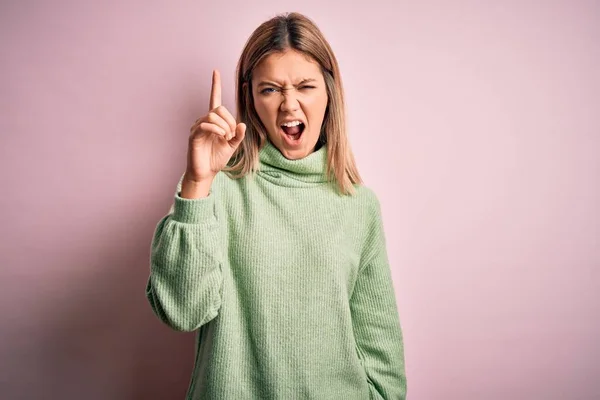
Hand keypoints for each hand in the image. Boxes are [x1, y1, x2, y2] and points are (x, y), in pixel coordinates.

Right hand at [184, 69, 245, 183]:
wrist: (206, 173)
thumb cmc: (216, 159)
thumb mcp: (232, 147)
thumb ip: (238, 135)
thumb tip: (242, 124)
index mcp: (214, 122)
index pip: (214, 99)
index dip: (215, 85)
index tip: (215, 71)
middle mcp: (204, 121)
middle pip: (218, 108)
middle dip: (229, 121)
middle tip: (232, 135)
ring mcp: (198, 127)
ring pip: (213, 115)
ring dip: (224, 126)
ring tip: (226, 138)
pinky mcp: (194, 135)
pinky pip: (205, 124)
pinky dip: (216, 130)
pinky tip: (221, 137)